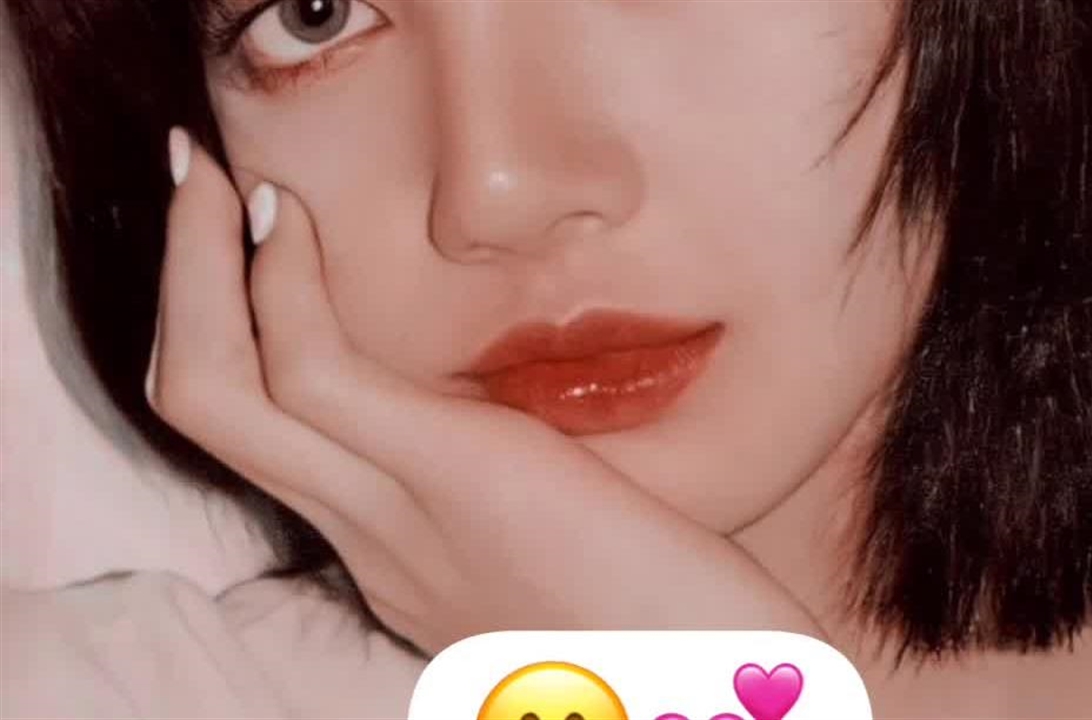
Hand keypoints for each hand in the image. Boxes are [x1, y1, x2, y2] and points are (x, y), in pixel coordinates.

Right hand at [146, 130, 822, 652]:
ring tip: (215, 179)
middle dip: (184, 287)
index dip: (230, 334)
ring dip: (201, 268)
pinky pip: (315, 374)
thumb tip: (521, 413)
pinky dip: (282, 289)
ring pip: (220, 390)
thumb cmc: (676, 620)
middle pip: (208, 408)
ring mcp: (398, 519)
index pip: (266, 440)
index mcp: (402, 554)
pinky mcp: (458, 478)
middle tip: (197, 184)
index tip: (245, 242)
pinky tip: (298, 220)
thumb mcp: (572, 543)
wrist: (724, 691)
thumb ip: (522, 487)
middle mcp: (373, 541)